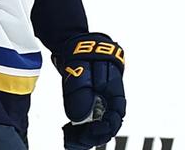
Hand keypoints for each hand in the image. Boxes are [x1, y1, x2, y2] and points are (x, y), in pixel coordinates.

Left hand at [52, 33, 125, 149]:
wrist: (75, 44)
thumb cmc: (82, 53)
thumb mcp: (81, 70)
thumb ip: (80, 93)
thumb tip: (78, 117)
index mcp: (114, 92)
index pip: (114, 118)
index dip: (104, 128)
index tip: (91, 130)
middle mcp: (109, 100)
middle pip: (106, 127)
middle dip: (92, 137)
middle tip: (75, 140)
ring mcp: (100, 102)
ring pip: (97, 126)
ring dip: (85, 136)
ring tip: (69, 140)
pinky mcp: (90, 103)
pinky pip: (88, 121)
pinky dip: (80, 130)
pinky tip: (69, 134)